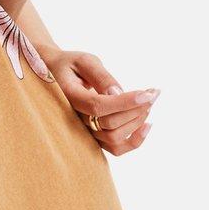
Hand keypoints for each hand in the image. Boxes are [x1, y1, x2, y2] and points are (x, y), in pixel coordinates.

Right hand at [42, 48, 159, 155]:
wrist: (56, 75)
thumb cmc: (71, 65)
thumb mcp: (84, 61)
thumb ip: (100, 76)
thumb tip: (118, 93)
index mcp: (69, 97)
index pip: (98, 106)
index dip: (125, 102)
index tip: (148, 93)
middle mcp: (74, 119)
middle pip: (109, 124)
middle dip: (136, 109)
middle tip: (153, 93)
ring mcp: (84, 130)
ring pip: (114, 138)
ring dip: (136, 122)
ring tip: (148, 103)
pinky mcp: (94, 135)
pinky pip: (115, 148)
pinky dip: (134, 141)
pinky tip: (147, 125)